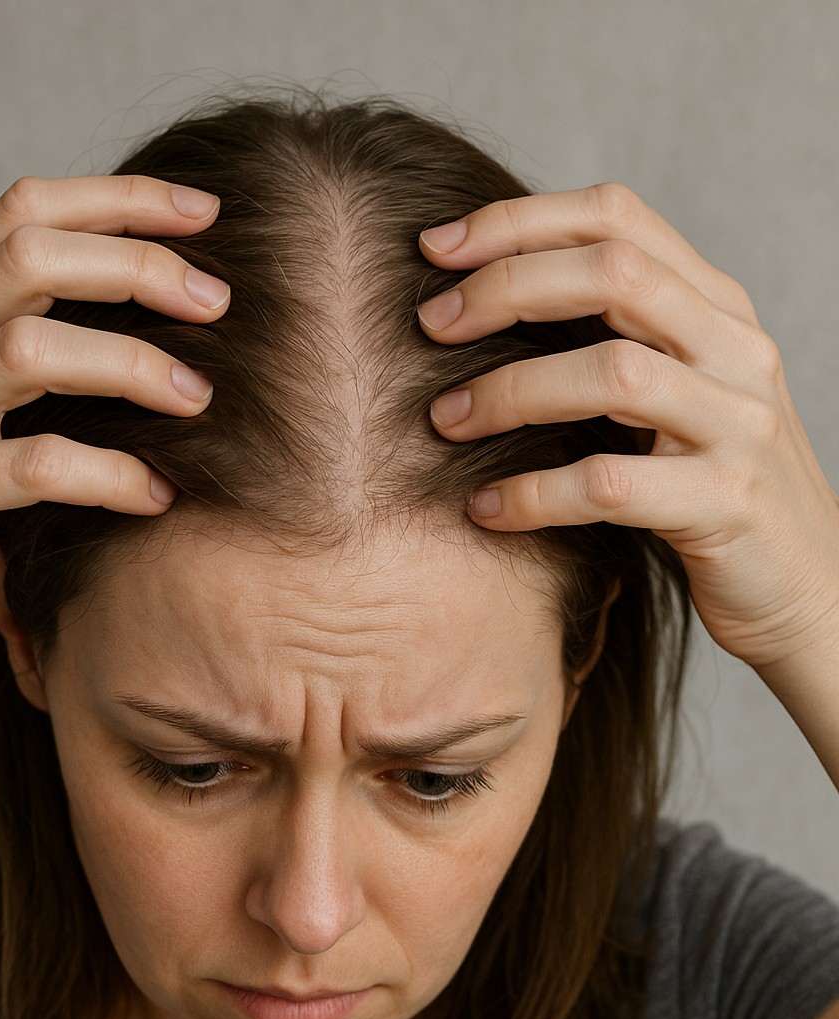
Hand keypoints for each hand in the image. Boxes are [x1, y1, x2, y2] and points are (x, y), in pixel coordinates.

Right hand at [0, 174, 228, 656]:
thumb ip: (13, 338)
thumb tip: (129, 312)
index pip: (25, 212)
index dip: (119, 200)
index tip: (204, 212)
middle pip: (32, 258)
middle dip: (136, 265)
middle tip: (217, 300)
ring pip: (32, 352)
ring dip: (131, 367)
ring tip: (198, 398)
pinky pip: (34, 467)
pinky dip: (107, 476)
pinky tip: (156, 494)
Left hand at [416, 181, 838, 670]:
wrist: (806, 587)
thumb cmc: (711, 493)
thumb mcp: (677, 397)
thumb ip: (617, 342)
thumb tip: (491, 302)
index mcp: (718, 309)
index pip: (617, 218)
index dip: (519, 221)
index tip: (435, 247)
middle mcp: (737, 350)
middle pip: (613, 274)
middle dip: (506, 287)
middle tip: (430, 324)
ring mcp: (738, 425)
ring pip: (612, 373)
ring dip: (510, 391)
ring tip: (445, 419)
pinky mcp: (724, 504)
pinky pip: (609, 485)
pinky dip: (534, 494)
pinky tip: (486, 510)